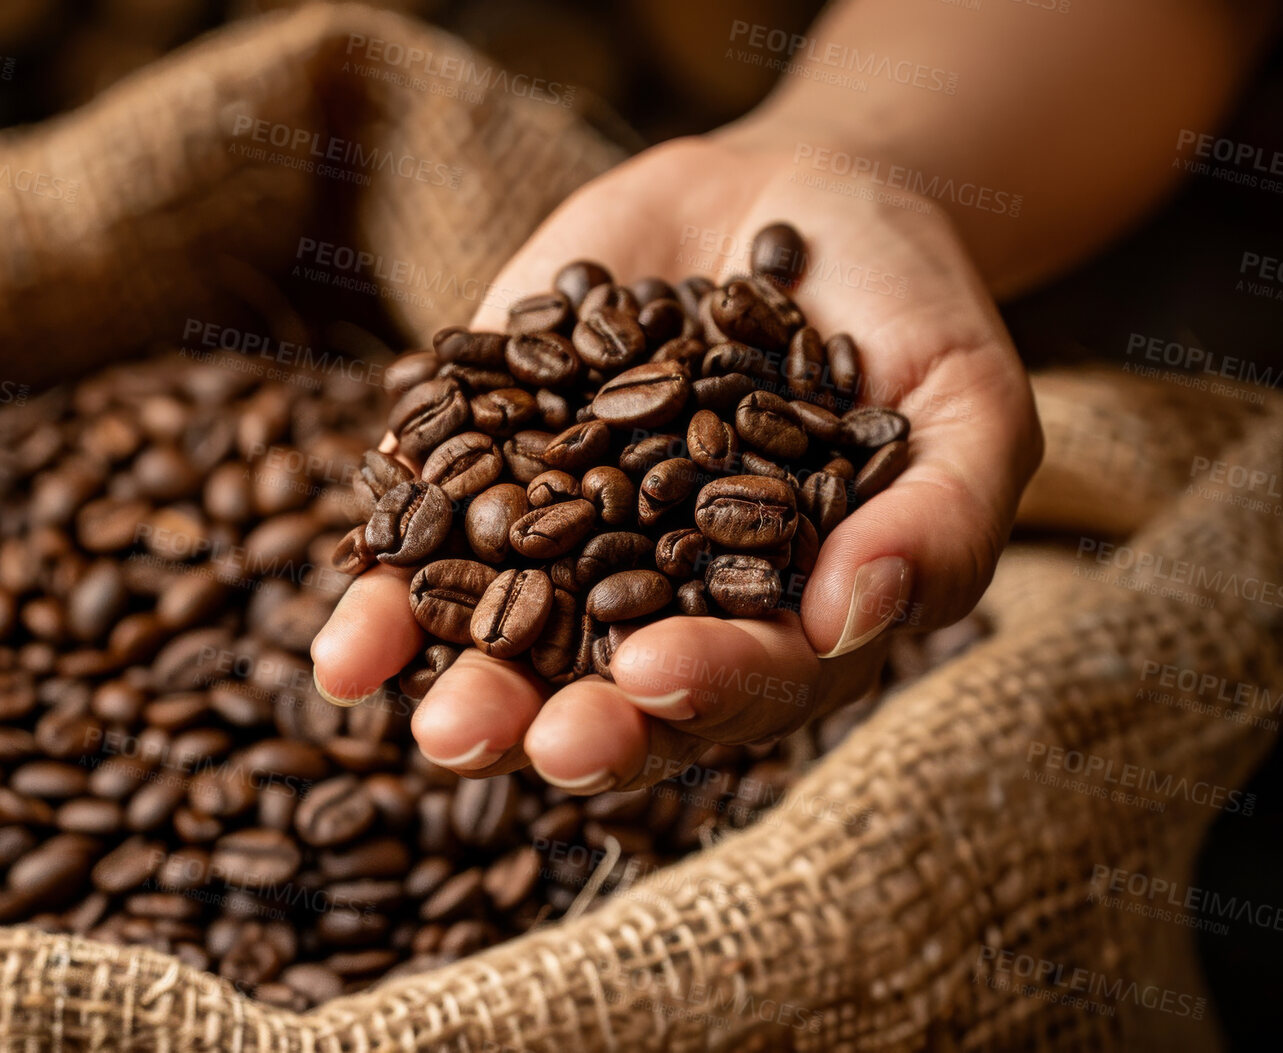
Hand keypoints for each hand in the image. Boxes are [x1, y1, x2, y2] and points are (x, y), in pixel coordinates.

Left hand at [311, 128, 1041, 791]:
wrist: (797, 200)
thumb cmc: (904, 315)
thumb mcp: (966, 403)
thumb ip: (939, 516)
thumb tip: (861, 614)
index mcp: (778, 622)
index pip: (738, 682)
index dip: (696, 688)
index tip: (652, 675)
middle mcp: (661, 604)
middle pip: (597, 688)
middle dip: (532, 714)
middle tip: (474, 733)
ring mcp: (566, 540)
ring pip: (499, 632)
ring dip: (438, 666)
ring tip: (382, 691)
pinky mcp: (489, 464)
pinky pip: (430, 533)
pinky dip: (384, 574)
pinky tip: (344, 620)